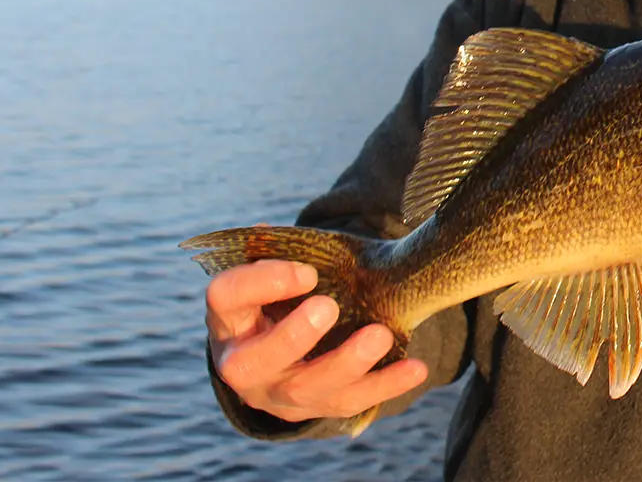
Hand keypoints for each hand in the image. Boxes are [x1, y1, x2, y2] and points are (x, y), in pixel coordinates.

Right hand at [205, 257, 427, 422]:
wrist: (281, 357)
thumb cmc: (279, 301)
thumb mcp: (272, 276)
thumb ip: (276, 253)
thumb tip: (270, 231)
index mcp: (229, 319)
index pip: (226, 297)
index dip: (261, 282)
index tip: (307, 271)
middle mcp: (244, 364)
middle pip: (256, 361)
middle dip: (293, 336)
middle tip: (328, 307)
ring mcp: (277, 394)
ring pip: (305, 389)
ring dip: (346, 363)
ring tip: (380, 335)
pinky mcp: (314, 409)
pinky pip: (349, 403)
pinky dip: (385, 385)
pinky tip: (415, 369)